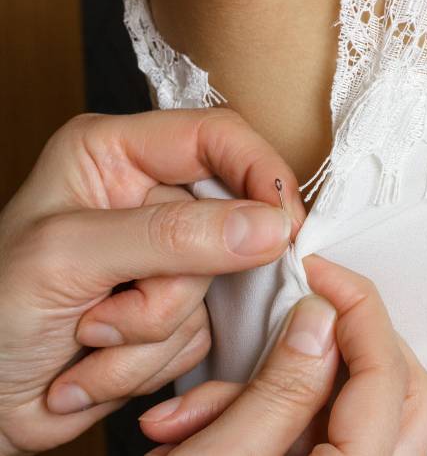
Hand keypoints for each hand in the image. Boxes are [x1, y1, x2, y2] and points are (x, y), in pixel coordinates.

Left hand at [0, 109, 305, 454]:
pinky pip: (203, 333)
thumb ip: (172, 236)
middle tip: (109, 305)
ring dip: (150, 331)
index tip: (283, 226)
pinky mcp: (174, 310)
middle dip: (172, 286)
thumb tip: (267, 226)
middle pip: (227, 225)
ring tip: (89, 335)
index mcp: (115, 155)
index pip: (217, 137)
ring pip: (215, 290)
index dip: (260, 173)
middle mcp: (146, 199)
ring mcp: (165, 259)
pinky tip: (95, 359)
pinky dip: (151, 359)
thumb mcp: (71, 259)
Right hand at [139, 255, 426, 455]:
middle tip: (308, 302)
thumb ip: (279, 389)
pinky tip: (213, 418)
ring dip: (300, 380)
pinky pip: (332, 430)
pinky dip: (282, 409)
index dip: (358, 308)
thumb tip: (319, 320)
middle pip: (404, 389)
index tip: (320, 274)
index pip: (387, 374)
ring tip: (212, 400)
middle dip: (354, 334)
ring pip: (370, 407)